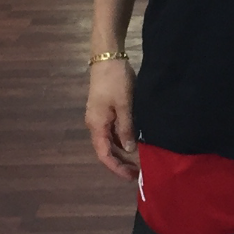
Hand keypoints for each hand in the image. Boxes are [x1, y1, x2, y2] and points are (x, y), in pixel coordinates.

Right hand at [85, 59, 140, 180]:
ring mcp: (99, 117)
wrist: (107, 57)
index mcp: (97, 125)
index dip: (116, 168)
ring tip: (139, 160)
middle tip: (139, 171)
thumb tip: (130, 150)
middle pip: (106, 150)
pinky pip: (112, 131)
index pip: (104, 154)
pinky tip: (134, 142)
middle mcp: (95, 124)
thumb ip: (126, 128)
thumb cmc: (115, 81)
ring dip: (122, 152)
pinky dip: (122, 140)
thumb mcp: (124, 105)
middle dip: (121, 162)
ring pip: (109, 141)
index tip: (131, 176)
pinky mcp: (105, 110)